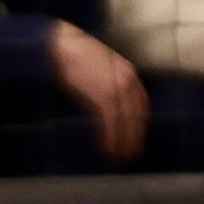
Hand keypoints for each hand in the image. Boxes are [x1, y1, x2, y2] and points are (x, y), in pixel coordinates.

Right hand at [50, 22, 148, 162]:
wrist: (62, 46)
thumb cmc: (77, 56)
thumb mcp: (102, 67)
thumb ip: (111, 82)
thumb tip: (111, 105)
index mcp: (128, 72)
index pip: (141, 103)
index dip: (140, 122)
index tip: (138, 136)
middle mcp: (127, 81)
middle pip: (136, 115)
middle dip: (135, 136)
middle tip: (132, 154)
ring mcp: (116, 88)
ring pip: (125, 121)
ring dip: (123, 141)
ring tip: (120, 156)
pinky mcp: (102, 96)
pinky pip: (110, 122)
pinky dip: (110, 137)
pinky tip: (107, 147)